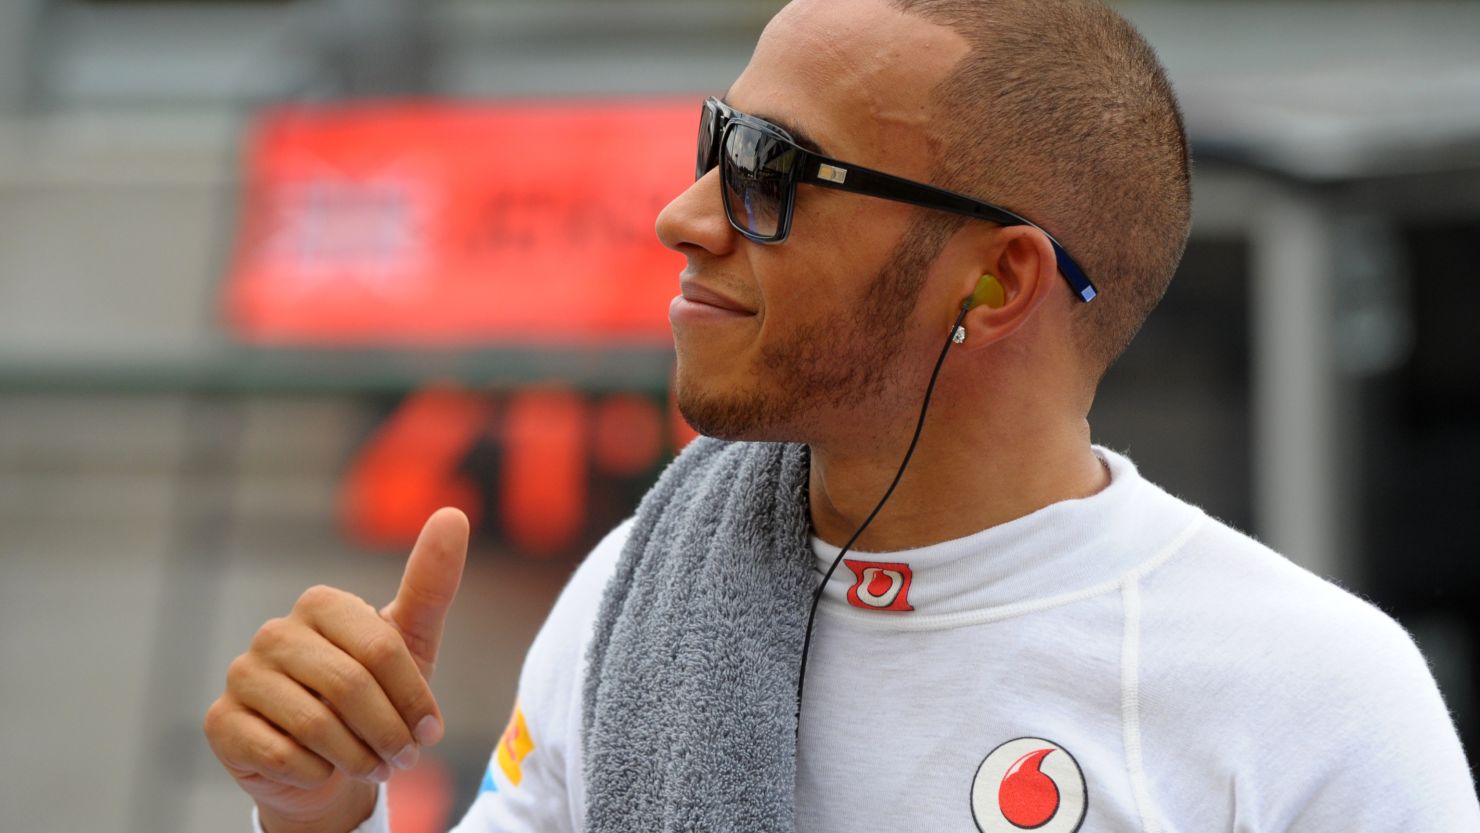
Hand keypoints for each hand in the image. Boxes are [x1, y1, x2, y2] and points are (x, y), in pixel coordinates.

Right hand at [204, 508, 468, 832]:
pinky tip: (323, 770)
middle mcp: (274, 632)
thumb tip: (454, 513)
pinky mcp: (221, 721)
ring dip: (356, 756)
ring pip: (314, 724)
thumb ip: (431, 583)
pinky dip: (316, 771)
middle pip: (349, 686)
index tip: (431, 731)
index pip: (380, 649)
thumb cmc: (373, 696)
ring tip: (373, 767)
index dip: (413, 698)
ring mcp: (242, 675)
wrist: (325, 762)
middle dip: (388, 732)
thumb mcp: (410, 642)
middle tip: (404, 758)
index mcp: (321, 604)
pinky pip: (280, 752)